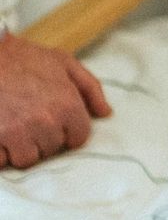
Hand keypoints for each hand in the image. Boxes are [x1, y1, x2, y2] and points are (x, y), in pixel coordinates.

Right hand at [0, 31, 110, 168]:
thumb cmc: (25, 59)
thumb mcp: (64, 63)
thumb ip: (90, 89)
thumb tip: (105, 113)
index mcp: (67, 105)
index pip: (79, 138)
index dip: (69, 130)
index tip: (58, 122)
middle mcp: (45, 122)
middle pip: (52, 149)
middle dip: (44, 138)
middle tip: (32, 118)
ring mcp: (17, 133)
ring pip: (27, 159)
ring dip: (22, 148)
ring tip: (15, 127)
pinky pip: (2, 161)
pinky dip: (0, 152)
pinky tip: (0, 134)